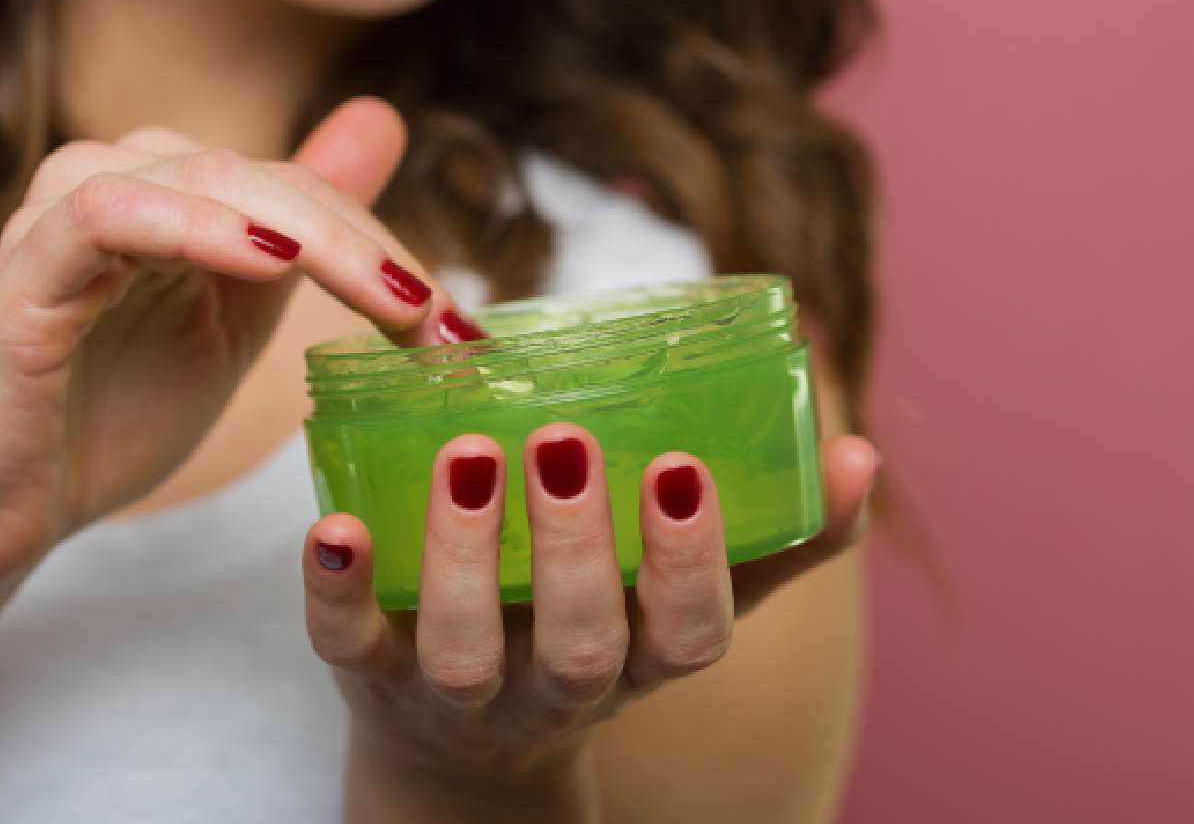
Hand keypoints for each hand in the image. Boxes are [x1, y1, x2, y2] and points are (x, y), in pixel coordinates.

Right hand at [0, 98, 460, 590]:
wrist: (0, 512)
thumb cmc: (112, 416)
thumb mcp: (236, 321)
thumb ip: (300, 233)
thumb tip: (381, 129)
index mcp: (173, 197)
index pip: (300, 190)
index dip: (386, 247)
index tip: (460, 330)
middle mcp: (119, 184)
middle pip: (264, 177)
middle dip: (366, 248)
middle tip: (439, 322)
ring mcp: (63, 218)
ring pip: (202, 177)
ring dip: (306, 231)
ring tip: (383, 296)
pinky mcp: (22, 270)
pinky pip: (108, 213)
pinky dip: (193, 224)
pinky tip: (268, 260)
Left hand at [302, 423, 878, 791]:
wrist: (462, 751)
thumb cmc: (591, 638)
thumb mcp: (679, 608)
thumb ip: (775, 539)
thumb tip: (860, 454)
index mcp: (637, 658)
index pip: (687, 633)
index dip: (689, 563)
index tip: (680, 470)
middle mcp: (552, 686)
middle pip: (580, 646)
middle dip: (577, 550)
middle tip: (565, 443)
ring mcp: (456, 688)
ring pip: (464, 649)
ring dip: (464, 556)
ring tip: (469, 455)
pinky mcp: (369, 674)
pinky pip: (344, 646)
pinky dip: (335, 590)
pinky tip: (333, 524)